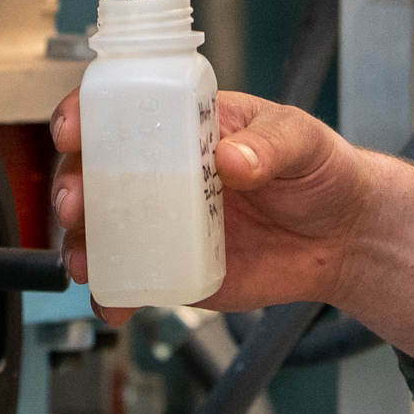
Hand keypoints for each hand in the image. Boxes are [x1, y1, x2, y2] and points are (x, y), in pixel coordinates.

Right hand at [49, 87, 386, 322]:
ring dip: (80, 244)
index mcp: (183, 125)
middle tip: (76, 202)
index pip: (120, 109)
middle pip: (93, 172)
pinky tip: (114, 304)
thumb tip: (233, 159)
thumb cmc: (320, 171)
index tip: (72, 130)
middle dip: (70, 186)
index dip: (84, 115)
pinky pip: (130, 281)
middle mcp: (162, 172)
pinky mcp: (174, 267)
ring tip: (86, 261)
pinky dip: (112, 296)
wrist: (343, 238)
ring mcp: (163, 222)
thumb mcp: (301, 140)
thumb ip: (270, 145)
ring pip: (100, 230)